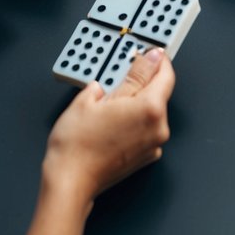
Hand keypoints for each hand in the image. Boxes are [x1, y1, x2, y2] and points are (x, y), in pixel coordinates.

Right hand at [41, 48, 175, 204]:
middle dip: (142, 82)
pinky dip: (134, 121)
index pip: (166, 75)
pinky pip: (146, 129)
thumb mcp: (97, 98)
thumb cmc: (76, 144)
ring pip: (151, 112)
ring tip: (108, 103)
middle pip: (159, 94)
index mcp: (150, 109)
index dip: (158, 60)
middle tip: (119, 77)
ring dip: (136, 103)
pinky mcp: (146, 157)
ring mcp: (153, 145)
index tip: (151, 53)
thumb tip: (146, 60)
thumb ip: (129, 76)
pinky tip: (112, 121)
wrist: (69, 181)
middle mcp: (158, 128)